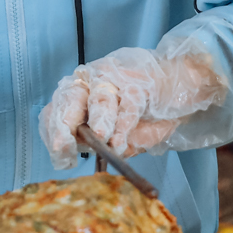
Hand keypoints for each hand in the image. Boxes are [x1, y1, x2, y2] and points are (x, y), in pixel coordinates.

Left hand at [40, 46, 227, 168]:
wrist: (180, 88)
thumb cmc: (145, 113)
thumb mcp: (117, 134)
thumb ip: (100, 143)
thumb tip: (84, 153)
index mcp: (81, 93)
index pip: (58, 107)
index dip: (53, 129)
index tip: (58, 153)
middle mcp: (93, 81)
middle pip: (71, 98)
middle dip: (64, 124)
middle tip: (64, 147)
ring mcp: (117, 79)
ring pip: (101, 100)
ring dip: (99, 121)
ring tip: (98, 139)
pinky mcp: (141, 84)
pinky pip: (130, 105)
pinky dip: (124, 125)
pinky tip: (120, 142)